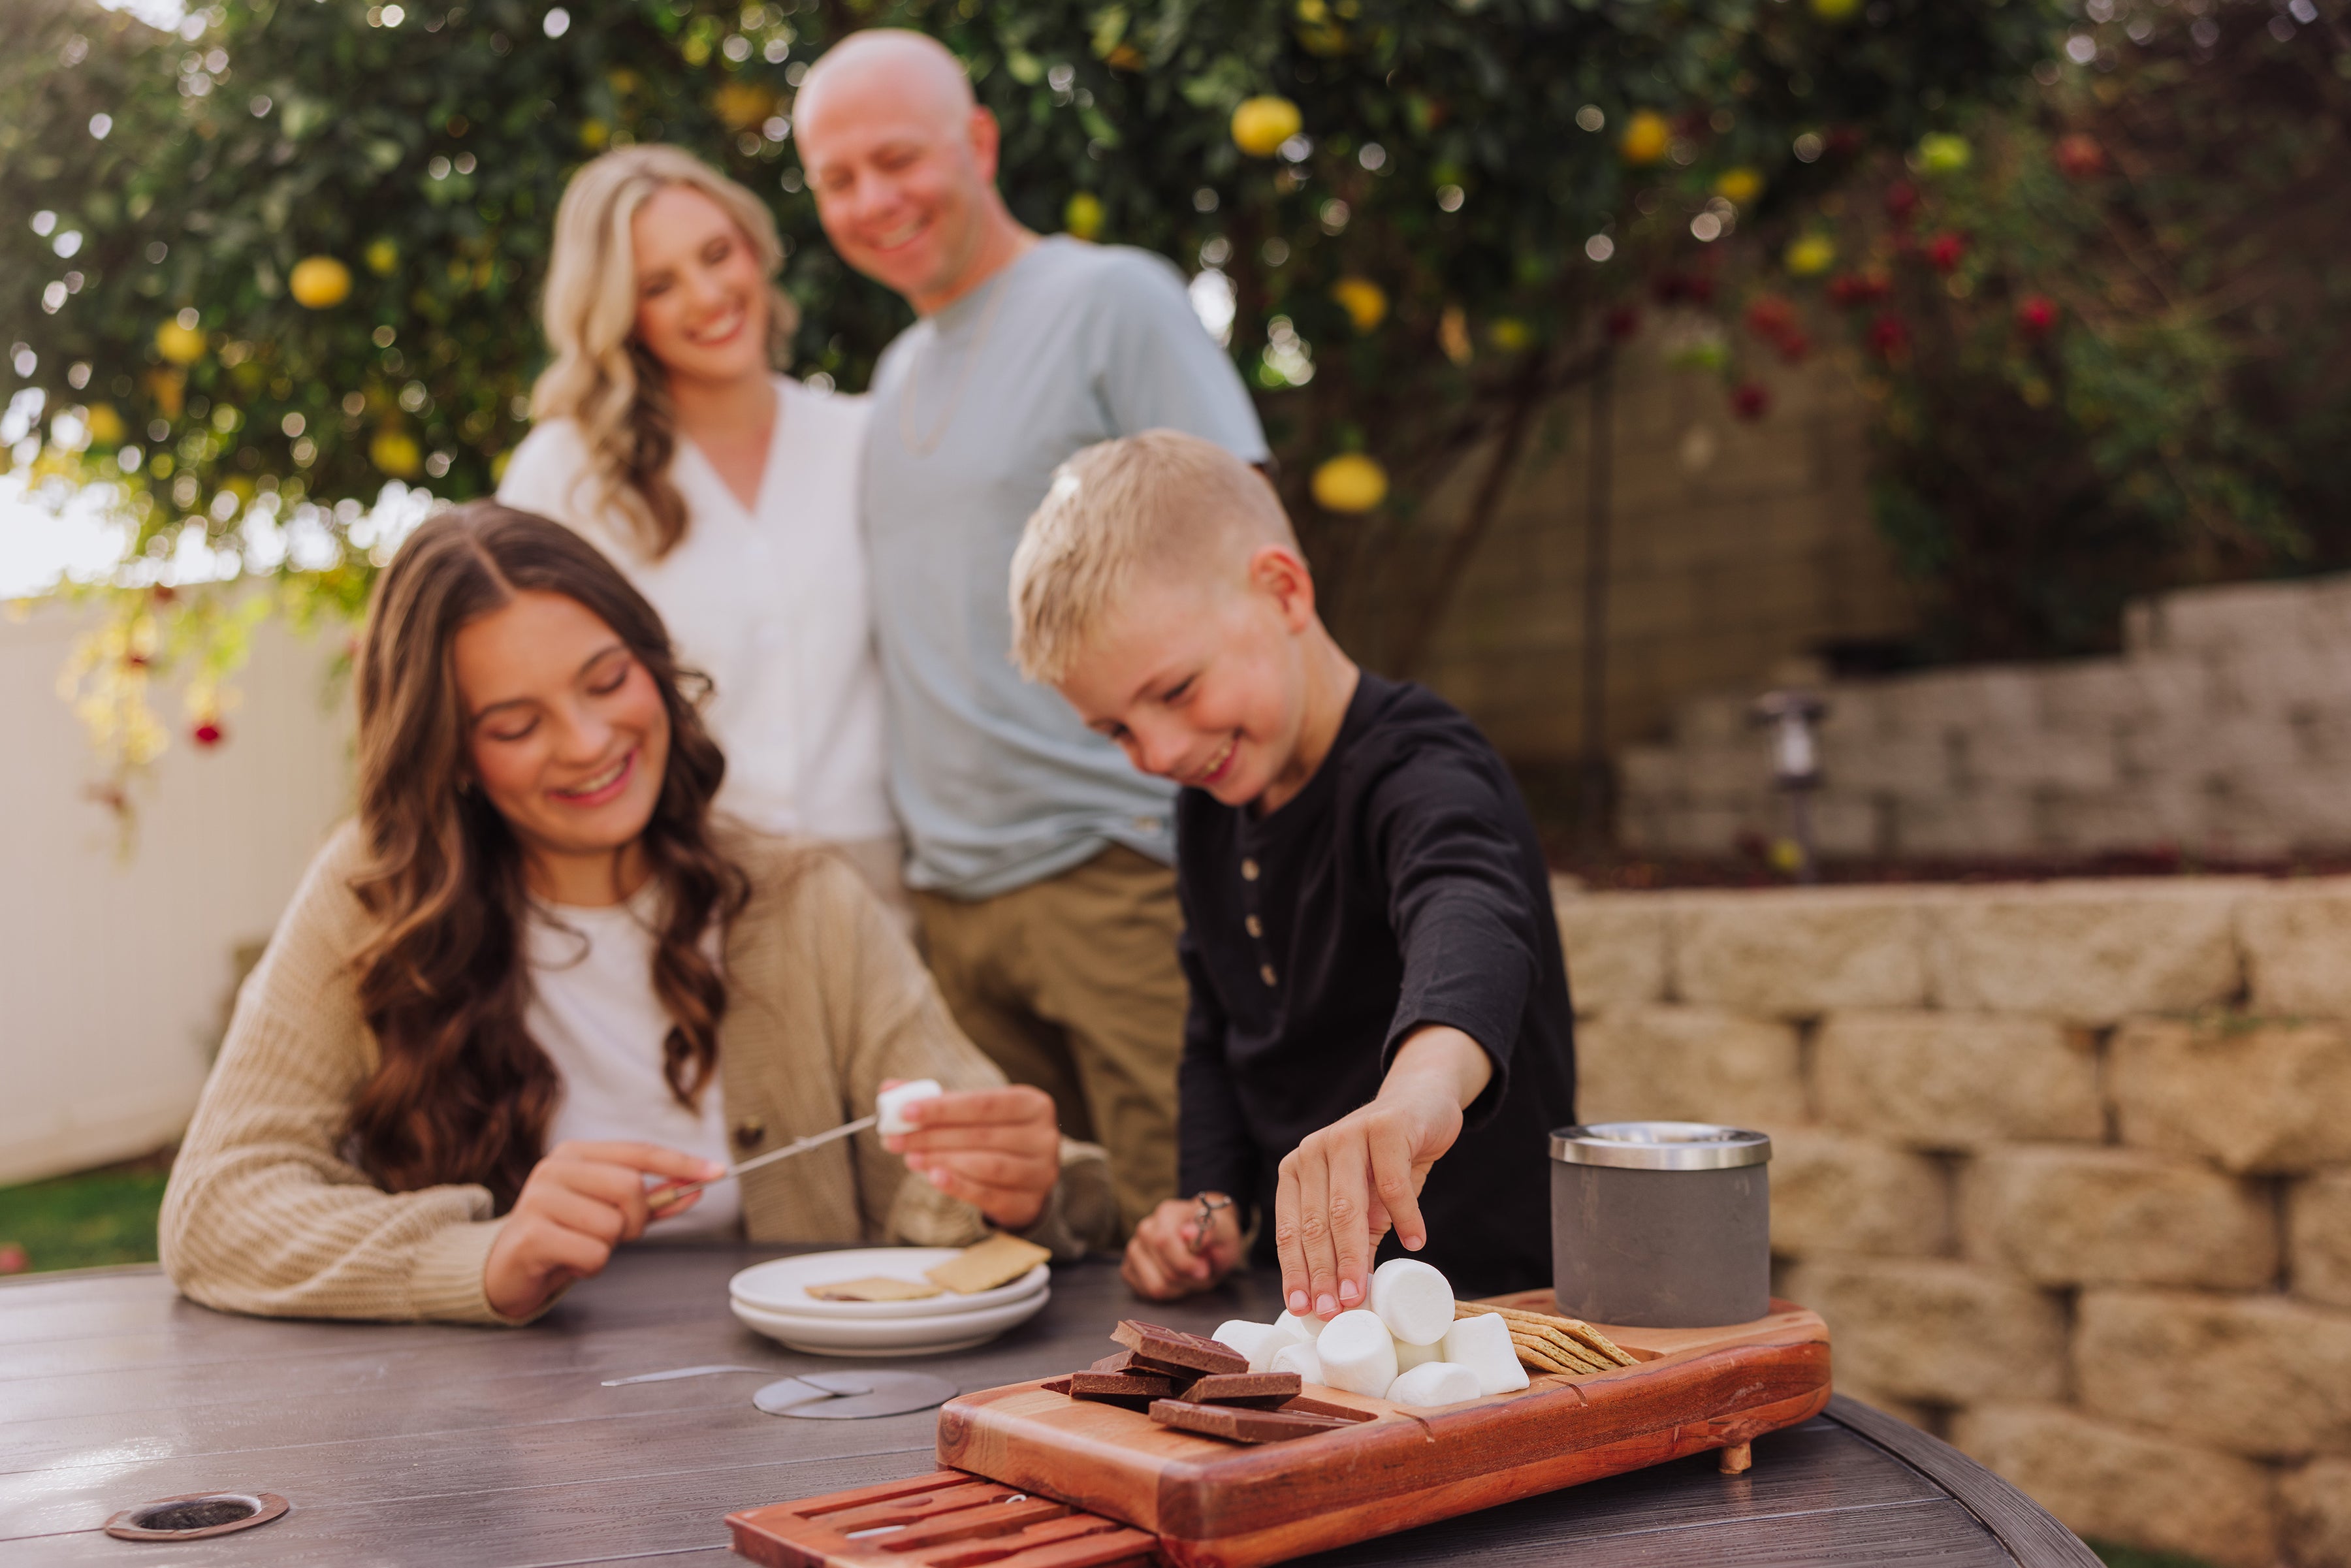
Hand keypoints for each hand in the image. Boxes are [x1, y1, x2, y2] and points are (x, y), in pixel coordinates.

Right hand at [483, 1140, 721, 1319]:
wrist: (508, 1269)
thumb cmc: (565, 1235)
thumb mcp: (611, 1213)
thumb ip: (653, 1200)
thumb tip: (697, 1187)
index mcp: (576, 1154)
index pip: (639, 1152)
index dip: (681, 1162)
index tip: (718, 1172)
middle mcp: (555, 1168)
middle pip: (630, 1188)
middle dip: (636, 1220)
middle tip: (614, 1234)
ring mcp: (539, 1199)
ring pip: (613, 1226)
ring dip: (608, 1248)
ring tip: (581, 1247)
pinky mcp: (532, 1234)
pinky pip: (595, 1254)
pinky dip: (591, 1267)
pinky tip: (569, 1263)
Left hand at [884, 1083, 1060, 1230]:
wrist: (1027, 1177)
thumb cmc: (995, 1137)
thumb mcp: (973, 1113)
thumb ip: (937, 1101)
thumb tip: (890, 1090)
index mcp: (1032, 1104)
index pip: (984, 1103)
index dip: (943, 1108)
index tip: (906, 1111)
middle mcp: (1044, 1137)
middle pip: (981, 1135)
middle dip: (932, 1136)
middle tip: (896, 1138)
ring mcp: (1040, 1173)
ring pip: (985, 1165)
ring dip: (942, 1160)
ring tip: (911, 1158)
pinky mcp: (1028, 1202)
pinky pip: (988, 1194)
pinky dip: (958, 1185)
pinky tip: (933, 1177)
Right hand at [1121, 1195, 1243, 1300]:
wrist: (1204, 1241)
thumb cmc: (1215, 1237)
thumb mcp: (1224, 1233)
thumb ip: (1210, 1232)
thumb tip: (1189, 1233)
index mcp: (1167, 1213)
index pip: (1163, 1242)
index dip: (1185, 1263)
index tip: (1204, 1269)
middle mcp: (1145, 1229)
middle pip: (1164, 1270)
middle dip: (1189, 1278)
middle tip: (1202, 1270)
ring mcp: (1134, 1249)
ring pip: (1155, 1287)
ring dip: (1180, 1288)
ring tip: (1190, 1275)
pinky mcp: (1129, 1269)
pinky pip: (1147, 1293)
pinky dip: (1167, 1293)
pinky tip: (1177, 1280)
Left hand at [1274, 1026, 1491, 1321]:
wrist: (1421, 1103)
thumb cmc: (1388, 1161)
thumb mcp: (1366, 1203)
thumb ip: (1354, 1240)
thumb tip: (1346, 1295)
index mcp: (1297, 1171)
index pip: (1290, 1230)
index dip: (1296, 1272)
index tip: (1305, 1310)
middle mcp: (1313, 1151)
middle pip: (1315, 1223)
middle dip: (1323, 1273)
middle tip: (1333, 1311)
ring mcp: (1346, 1135)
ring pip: (1346, 1207)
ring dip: (1353, 1254)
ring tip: (1360, 1292)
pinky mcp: (1384, 1127)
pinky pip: (1392, 1182)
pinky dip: (1405, 1215)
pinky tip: (1415, 1241)